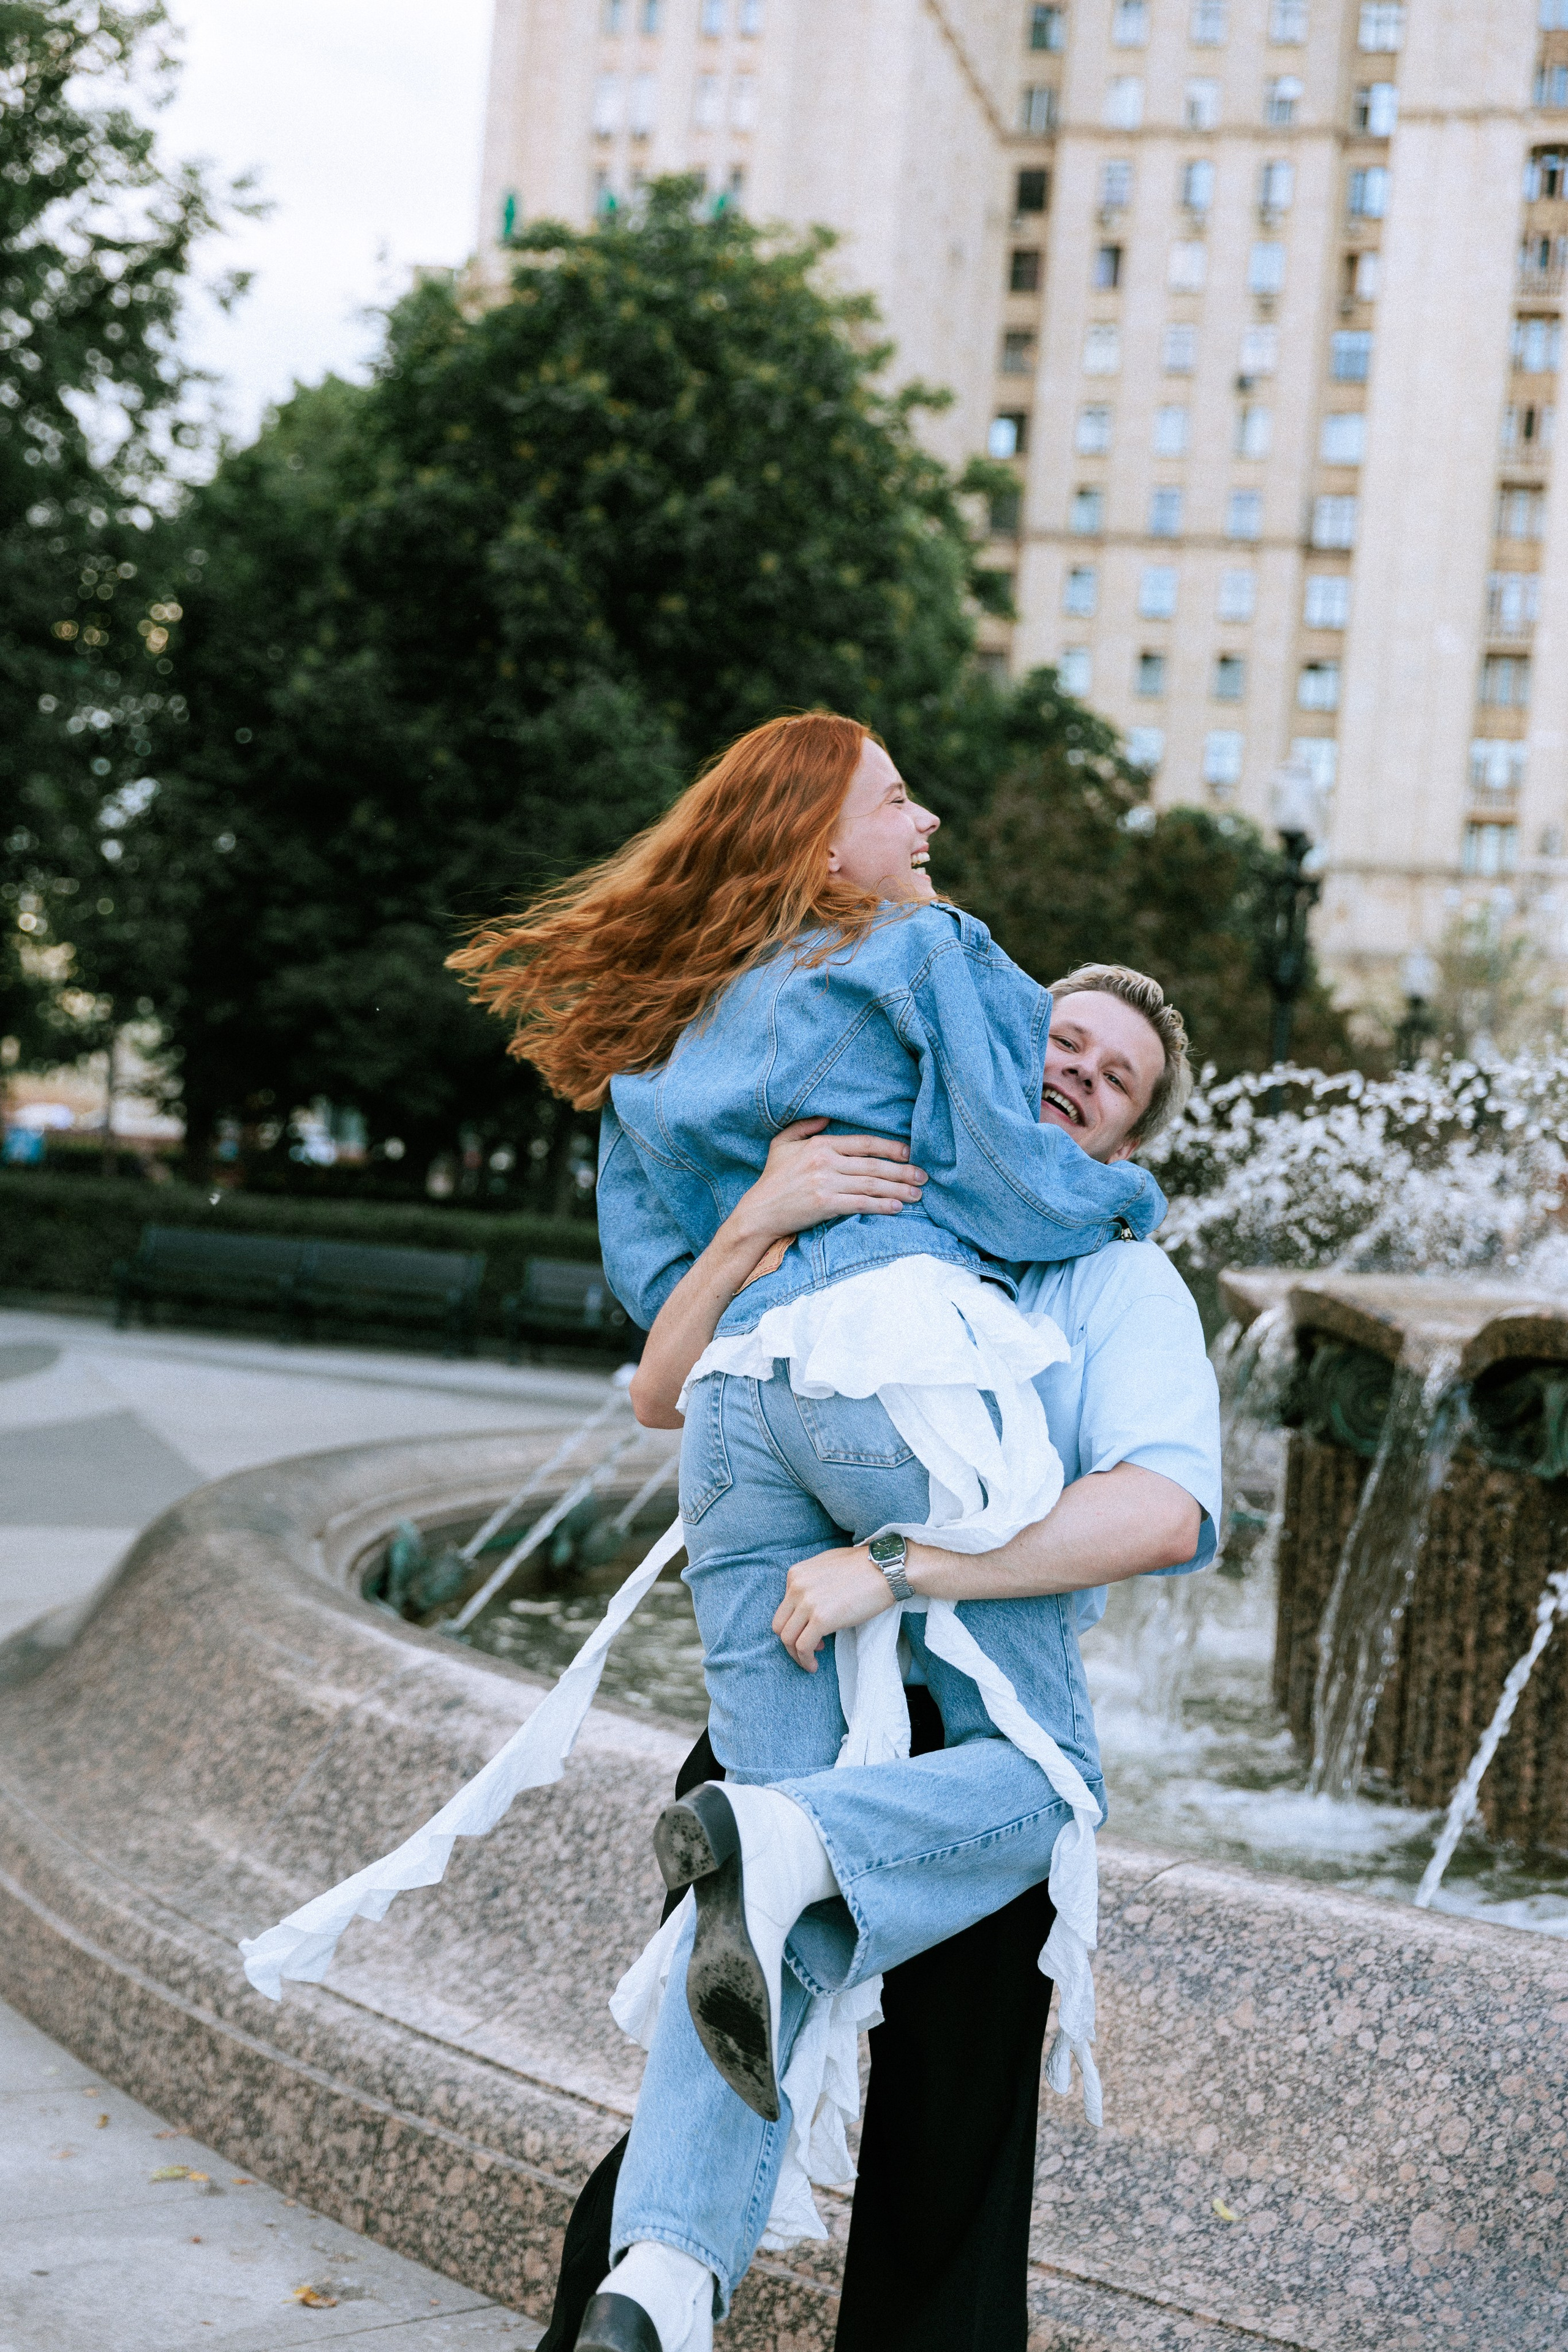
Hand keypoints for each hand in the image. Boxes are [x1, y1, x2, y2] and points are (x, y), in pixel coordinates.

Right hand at [734, 1119, 926, 1251]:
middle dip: (902, 1171)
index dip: (889, 1147)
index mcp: (820, 1145)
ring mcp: (826, 1183)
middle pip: (873, 1165)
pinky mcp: (825, 1204)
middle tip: (922, 1177)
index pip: (864, 1143)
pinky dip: (881, 1205)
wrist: (759, 1212)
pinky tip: (896, 1207)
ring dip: (898, 1189)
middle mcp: (826, 1162)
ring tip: (917, 1194)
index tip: (909, 1153)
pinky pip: (860, 1203)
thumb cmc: (772, 1179)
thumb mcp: (782, 1144)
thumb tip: (826, 1118)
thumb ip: (804, 1127)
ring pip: (871, 1184)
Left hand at [772, 1542, 895, 1670]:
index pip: (783, 1608)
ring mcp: (807, 1603)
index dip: (794, 1624)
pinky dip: (805, 1660)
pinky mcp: (821, 1619)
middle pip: (780, 1625)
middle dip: (789, 1643)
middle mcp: (796, 1587)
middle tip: (805, 1651)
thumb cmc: (863, 1567)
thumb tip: (807, 1603)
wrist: (886, 1569)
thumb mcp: (826, 1565)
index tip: (810, 1632)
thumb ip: (811, 1582)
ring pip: (787, 1639)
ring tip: (810, 1661)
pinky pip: (803, 1647)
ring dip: (796, 1655)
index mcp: (795, 1574)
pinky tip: (814, 1665)